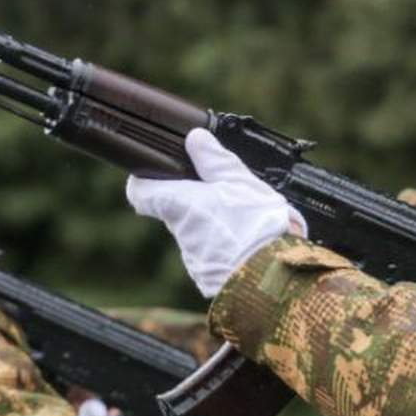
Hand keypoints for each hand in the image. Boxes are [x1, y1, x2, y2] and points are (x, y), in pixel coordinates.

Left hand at [126, 128, 302, 297]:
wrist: (274, 276)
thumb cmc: (257, 225)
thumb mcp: (239, 181)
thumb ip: (214, 159)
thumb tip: (195, 138)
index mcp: (179, 204)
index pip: (140, 192)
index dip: (145, 180)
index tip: (157, 171)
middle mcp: (180, 233)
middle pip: (173, 210)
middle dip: (190, 200)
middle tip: (217, 189)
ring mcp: (194, 258)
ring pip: (193, 233)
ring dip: (209, 222)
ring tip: (241, 216)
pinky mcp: (209, 277)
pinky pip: (209, 255)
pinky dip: (222, 245)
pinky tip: (246, 238)